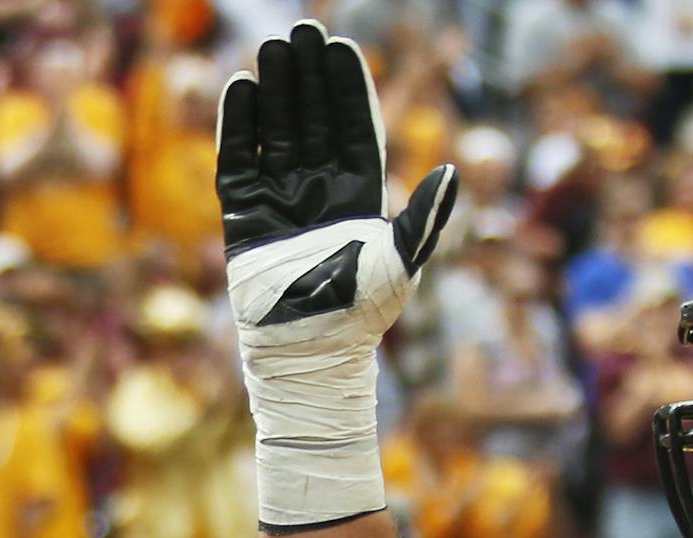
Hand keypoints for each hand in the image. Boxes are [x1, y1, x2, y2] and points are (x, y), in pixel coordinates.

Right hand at [217, 22, 457, 526]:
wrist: (311, 351)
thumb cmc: (363, 313)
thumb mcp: (404, 260)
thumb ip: (426, 216)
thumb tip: (454, 171)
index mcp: (359, 199)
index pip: (354, 132)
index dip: (347, 91)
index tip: (342, 48)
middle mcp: (319, 195)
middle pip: (313, 123)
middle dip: (308, 79)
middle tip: (301, 30)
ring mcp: (280, 203)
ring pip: (277, 133)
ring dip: (276, 91)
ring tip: (272, 48)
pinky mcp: (244, 218)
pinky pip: (238, 162)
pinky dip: (239, 127)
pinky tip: (241, 88)